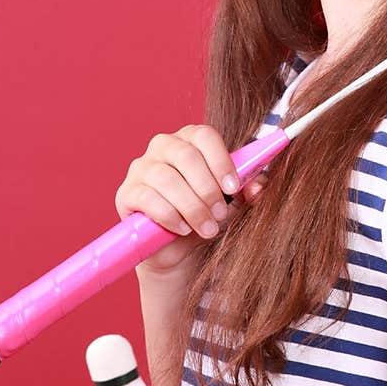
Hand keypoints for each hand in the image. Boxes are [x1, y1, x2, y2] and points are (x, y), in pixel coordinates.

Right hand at [115, 124, 267, 272]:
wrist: (178, 249)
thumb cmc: (205, 216)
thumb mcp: (232, 205)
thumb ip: (248, 192)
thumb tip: (260, 184)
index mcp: (190, 140)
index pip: (204, 135)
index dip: (220, 160)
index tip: (233, 187)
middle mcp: (163, 147)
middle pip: (186, 156)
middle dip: (208, 189)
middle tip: (220, 213)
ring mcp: (141, 168)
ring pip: (167, 179)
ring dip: (192, 207)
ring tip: (207, 228)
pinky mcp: (127, 193)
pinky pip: (148, 199)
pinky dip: (170, 216)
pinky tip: (183, 229)